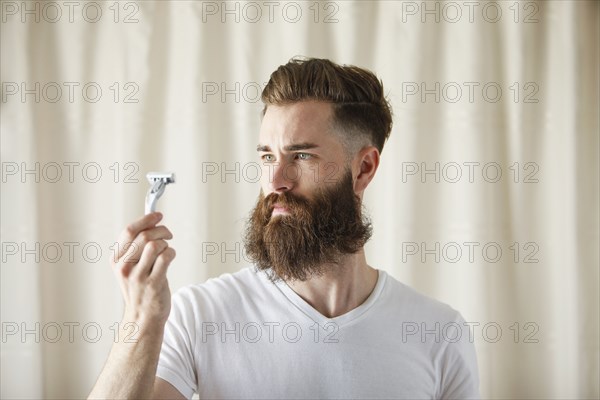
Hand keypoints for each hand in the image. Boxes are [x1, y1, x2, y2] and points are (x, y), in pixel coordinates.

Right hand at [111, 212, 175, 328]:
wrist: (143, 318)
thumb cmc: (140, 289)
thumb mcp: (130, 268)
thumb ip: (136, 247)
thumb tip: (152, 222)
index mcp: (116, 260)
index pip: (129, 231)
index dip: (146, 220)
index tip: (157, 215)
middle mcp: (124, 268)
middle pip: (144, 236)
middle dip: (161, 230)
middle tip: (168, 234)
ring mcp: (138, 277)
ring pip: (154, 245)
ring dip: (166, 243)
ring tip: (166, 249)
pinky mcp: (153, 284)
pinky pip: (165, 257)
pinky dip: (171, 253)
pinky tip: (170, 257)